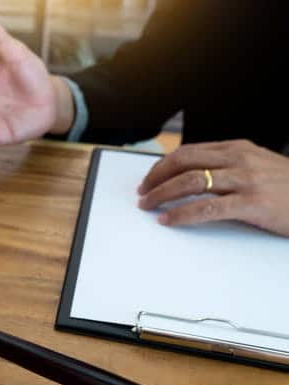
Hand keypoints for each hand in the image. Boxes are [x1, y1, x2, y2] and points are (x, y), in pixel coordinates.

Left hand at [138, 140, 288, 236]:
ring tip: (148, 206)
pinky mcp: (252, 203)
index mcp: (238, 148)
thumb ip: (229, 168)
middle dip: (156, 178)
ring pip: (191, 181)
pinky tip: (168, 219)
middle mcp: (239, 159)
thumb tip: (193, 178)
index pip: (189, 152)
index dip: (162, 165)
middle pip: (184, 162)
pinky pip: (207, 207)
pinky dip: (182, 213)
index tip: (148, 179)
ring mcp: (246, 180)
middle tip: (142, 193)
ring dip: (162, 194)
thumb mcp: (258, 167)